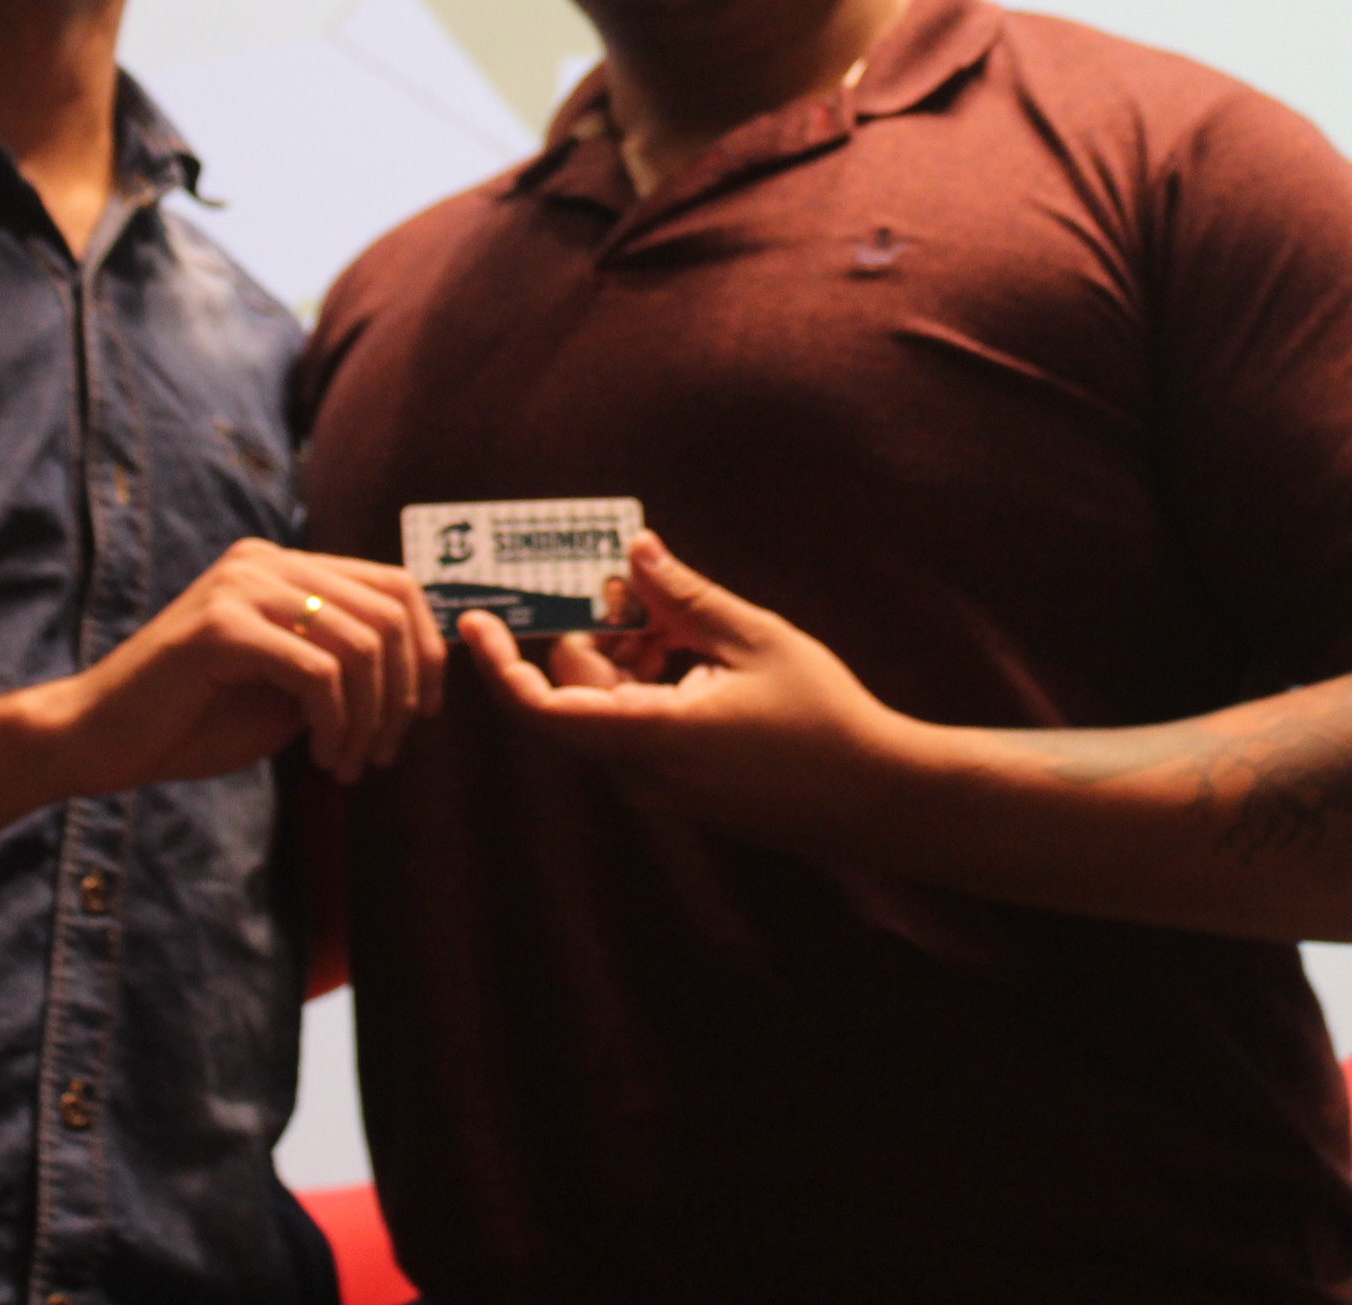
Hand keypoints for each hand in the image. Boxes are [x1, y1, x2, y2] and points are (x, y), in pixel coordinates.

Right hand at [63, 539, 444, 786]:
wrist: (98, 741)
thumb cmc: (191, 722)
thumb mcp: (286, 690)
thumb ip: (341, 668)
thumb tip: (421, 675)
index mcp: (283, 566)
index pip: (393, 584)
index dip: (427, 648)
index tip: (425, 712)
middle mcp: (266, 562)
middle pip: (389, 611)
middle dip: (404, 691)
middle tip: (386, 752)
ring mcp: (241, 587)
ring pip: (362, 644)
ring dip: (370, 718)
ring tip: (348, 764)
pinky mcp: (221, 627)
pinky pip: (319, 673)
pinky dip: (337, 724)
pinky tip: (322, 757)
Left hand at [459, 534, 927, 854]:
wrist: (875, 800)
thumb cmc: (824, 720)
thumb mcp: (756, 640)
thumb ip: (685, 596)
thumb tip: (634, 550)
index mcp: (653, 736)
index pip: (543, 709)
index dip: (500, 665)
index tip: (476, 620)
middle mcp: (641, 773)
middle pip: (578, 693)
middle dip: (596, 633)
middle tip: (637, 587)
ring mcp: (658, 787)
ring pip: (607, 708)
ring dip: (629, 657)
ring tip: (686, 622)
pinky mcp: (677, 790)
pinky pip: (634, 729)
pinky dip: (648, 684)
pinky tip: (696, 657)